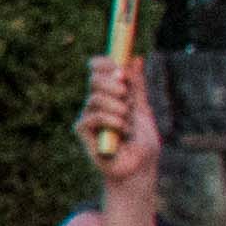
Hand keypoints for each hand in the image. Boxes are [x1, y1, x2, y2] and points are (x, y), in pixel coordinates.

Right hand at [83, 54, 163, 190]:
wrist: (140, 167)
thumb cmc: (142, 142)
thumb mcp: (143, 108)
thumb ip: (138, 86)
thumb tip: (136, 59)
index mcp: (109, 94)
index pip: (98, 69)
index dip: (105, 63)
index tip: (120, 67)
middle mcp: (96, 103)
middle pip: (95, 79)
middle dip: (114, 85)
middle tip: (127, 97)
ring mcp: (88, 116)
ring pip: (95, 98)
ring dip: (118, 108)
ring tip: (128, 123)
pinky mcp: (82, 131)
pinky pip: (94, 117)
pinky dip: (113, 122)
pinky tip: (122, 132)